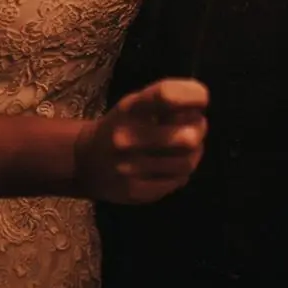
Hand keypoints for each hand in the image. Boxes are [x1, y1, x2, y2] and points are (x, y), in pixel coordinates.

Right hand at [74, 77, 207, 203]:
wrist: (85, 161)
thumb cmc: (121, 126)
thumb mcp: (136, 104)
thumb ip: (167, 102)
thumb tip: (200, 107)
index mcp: (130, 109)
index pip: (165, 96)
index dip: (191, 95)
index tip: (202, 98)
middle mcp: (128, 138)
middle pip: (187, 137)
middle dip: (199, 129)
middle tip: (197, 126)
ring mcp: (131, 168)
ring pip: (187, 163)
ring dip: (195, 153)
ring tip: (187, 147)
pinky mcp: (136, 192)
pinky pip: (177, 181)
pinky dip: (181, 172)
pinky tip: (172, 165)